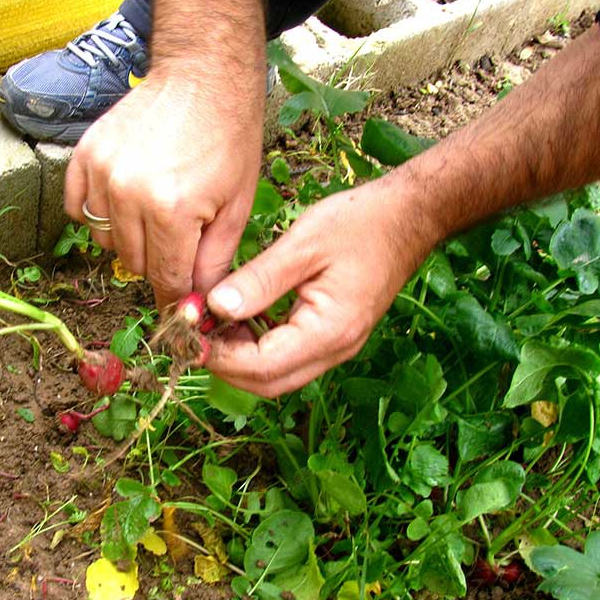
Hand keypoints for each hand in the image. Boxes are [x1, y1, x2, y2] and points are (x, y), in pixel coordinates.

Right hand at [65, 73, 263, 309]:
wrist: (202, 77)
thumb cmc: (228, 138)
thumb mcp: (236, 206)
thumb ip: (214, 261)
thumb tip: (197, 303)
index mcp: (171, 210)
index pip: (165, 278)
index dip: (175, 295)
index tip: (180, 302)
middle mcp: (128, 193)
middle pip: (133, 263)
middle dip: (158, 261)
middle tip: (179, 237)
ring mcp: (101, 173)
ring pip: (105, 241)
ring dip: (129, 238)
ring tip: (155, 209)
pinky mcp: (84, 155)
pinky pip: (79, 210)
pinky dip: (99, 214)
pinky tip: (125, 199)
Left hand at [205, 179, 438, 396]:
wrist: (409, 217)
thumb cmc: (361, 224)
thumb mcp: (302, 246)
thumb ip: (258, 280)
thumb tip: (214, 308)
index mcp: (328, 331)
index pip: (261, 367)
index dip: (219, 356)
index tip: (189, 331)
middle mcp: (336, 349)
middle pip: (268, 382)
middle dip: (225, 364)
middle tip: (195, 332)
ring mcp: (337, 346)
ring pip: (277, 374)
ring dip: (241, 357)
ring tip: (213, 321)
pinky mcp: (334, 336)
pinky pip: (290, 356)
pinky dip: (259, 346)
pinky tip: (242, 316)